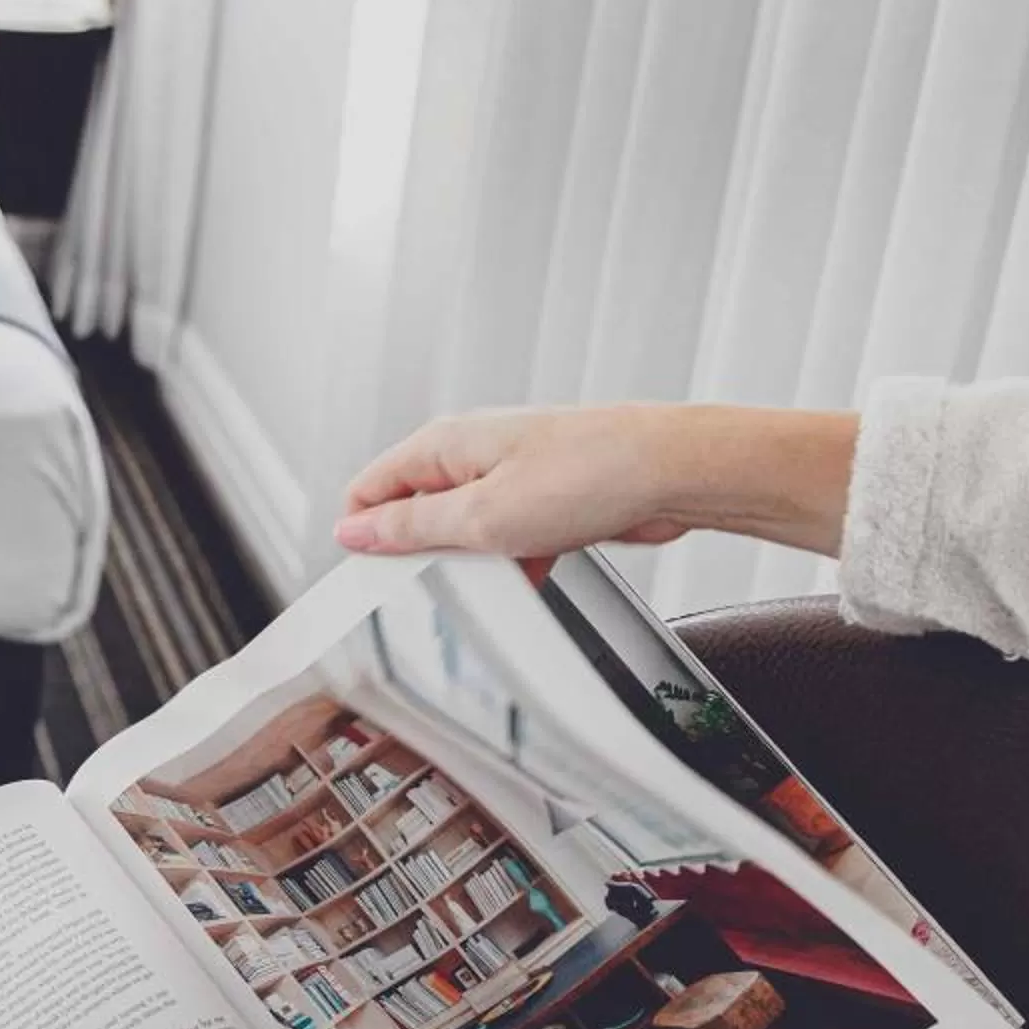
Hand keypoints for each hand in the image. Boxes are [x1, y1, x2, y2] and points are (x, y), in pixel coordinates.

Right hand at [334, 404, 858, 560]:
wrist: (672, 472)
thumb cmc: (588, 473)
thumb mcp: (482, 516)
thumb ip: (413, 528)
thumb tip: (355, 531)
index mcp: (444, 444)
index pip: (370, 490)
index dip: (365, 536)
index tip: (375, 577)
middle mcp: (472, 454)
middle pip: (416, 514)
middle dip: (425, 555)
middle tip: (446, 585)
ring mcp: (510, 476)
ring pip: (466, 532)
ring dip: (476, 564)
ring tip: (499, 578)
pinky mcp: (544, 499)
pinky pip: (508, 539)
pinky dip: (514, 562)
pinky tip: (532, 578)